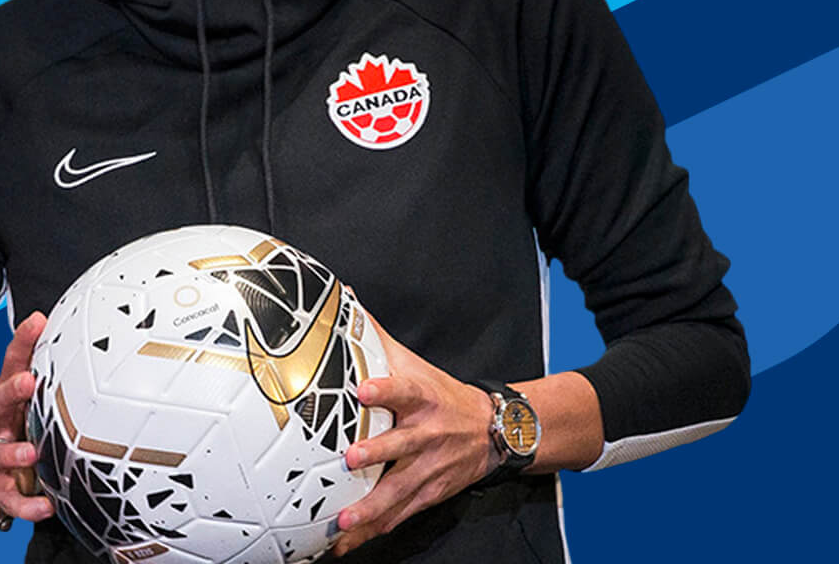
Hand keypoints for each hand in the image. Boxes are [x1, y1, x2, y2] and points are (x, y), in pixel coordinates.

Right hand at [0, 311, 53, 522]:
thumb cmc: (8, 429)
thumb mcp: (17, 400)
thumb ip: (33, 368)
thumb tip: (55, 325)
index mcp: (6, 401)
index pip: (11, 366)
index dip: (22, 343)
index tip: (36, 322)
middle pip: (0, 404)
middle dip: (13, 392)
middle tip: (28, 382)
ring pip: (1, 454)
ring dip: (15, 454)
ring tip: (31, 453)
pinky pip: (13, 501)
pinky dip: (29, 506)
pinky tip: (46, 507)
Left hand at [334, 317, 495, 555]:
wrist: (494, 431)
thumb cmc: (442, 395)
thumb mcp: (415, 365)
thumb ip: (376, 338)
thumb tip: (344, 299)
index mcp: (423, 399)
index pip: (404, 389)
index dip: (385, 388)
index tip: (363, 389)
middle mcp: (428, 435)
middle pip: (402, 445)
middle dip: (377, 453)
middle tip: (351, 458)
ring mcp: (430, 468)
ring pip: (400, 490)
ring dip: (372, 507)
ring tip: (346, 521)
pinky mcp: (430, 494)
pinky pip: (400, 515)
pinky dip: (376, 529)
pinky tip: (348, 542)